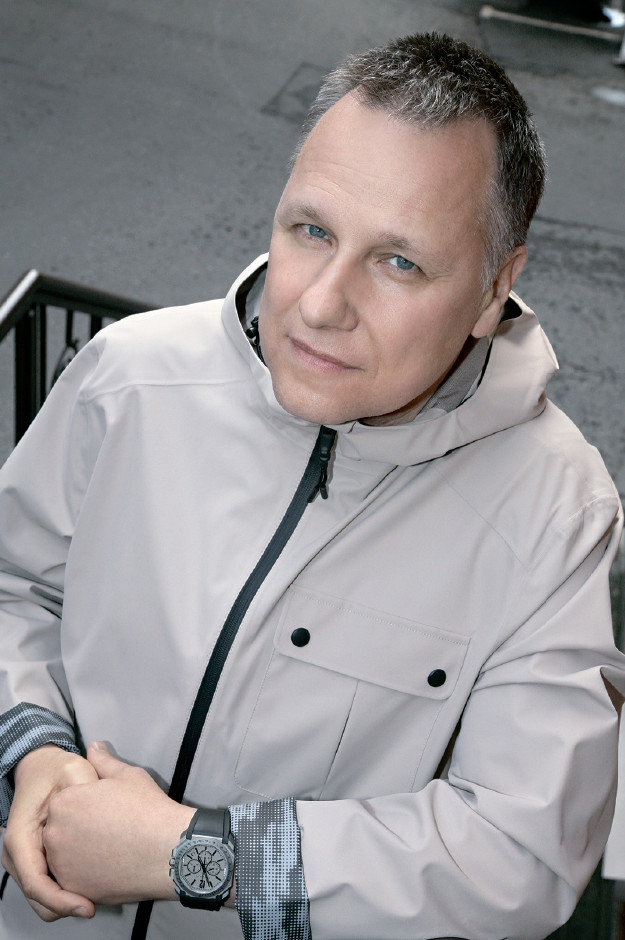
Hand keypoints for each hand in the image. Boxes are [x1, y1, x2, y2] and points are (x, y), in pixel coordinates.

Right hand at [1, 744, 98, 921]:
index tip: (89, 906)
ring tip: (101, 893)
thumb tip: (103, 802)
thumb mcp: (74, 771)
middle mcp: (17, 855)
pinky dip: (69, 890)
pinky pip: (51, 887)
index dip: (62, 900)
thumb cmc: (55, 770)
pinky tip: (93, 882)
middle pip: (40, 899)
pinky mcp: (37, 862)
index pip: (36, 884)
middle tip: (100, 903)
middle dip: (68, 906)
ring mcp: (25, 861)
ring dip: (69, 899)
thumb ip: (87, 788)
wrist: (42, 767)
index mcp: (21, 837)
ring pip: (45, 898)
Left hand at [42, 742, 195, 905]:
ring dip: (79, 852)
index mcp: (65, 801)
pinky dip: (85, 874)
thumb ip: (104, 761)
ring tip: (110, 847)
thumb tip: (94, 746)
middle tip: (109, 829)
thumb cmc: (148, 809)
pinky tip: (108, 865)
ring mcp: (61, 863)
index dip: (87, 804)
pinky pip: (72, 879)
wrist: (167, 851)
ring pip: (63, 855)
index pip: (65, 801)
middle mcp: (54, 833)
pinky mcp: (72, 888)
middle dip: (78, 828)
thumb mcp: (128, 776)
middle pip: (60, 828)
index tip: (106, 810)